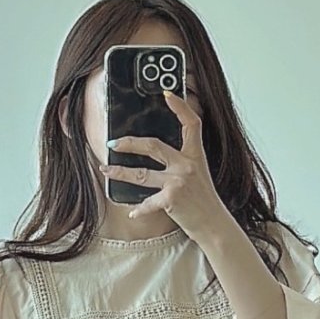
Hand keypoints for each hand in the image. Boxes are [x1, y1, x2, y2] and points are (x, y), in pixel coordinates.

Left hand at [98, 89, 230, 242]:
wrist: (213, 224)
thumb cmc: (204, 200)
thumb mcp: (199, 173)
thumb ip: (183, 161)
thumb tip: (159, 154)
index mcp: (195, 155)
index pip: (191, 124)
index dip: (180, 107)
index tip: (167, 94)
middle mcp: (186, 165)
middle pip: (153, 146)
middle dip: (130, 143)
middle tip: (113, 142)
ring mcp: (178, 181)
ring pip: (142, 174)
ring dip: (120, 172)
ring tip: (106, 169)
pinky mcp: (171, 199)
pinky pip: (148, 202)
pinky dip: (139, 208)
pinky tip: (132, 210)